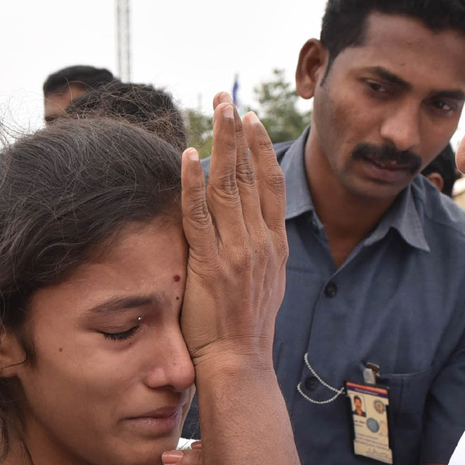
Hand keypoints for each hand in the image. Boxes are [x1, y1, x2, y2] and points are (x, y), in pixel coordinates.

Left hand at [179, 93, 287, 369]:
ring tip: (215, 108)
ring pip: (228, 186)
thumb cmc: (243, 335)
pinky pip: (199, 214)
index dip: (261, 149)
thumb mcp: (261, 288)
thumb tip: (244, 238)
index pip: (270, 186)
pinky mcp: (210, 264)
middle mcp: (260, 243)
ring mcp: (236, 252)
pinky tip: (190, 154)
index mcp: (273, 247)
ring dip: (221, 143)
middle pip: (250, 175)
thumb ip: (255, 257)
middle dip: (238, 133)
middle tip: (228, 98)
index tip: (250, 120)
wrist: (240, 366)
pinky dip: (194, 182)